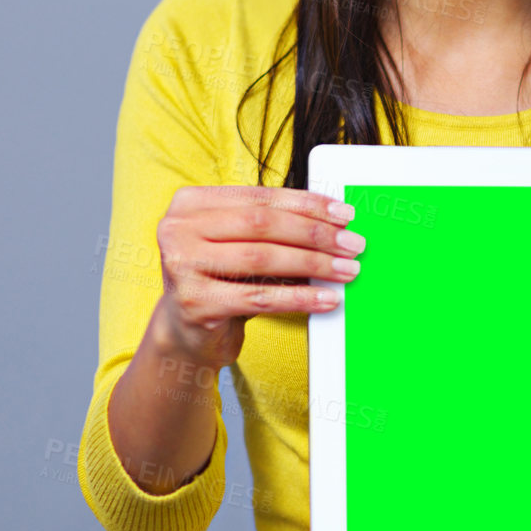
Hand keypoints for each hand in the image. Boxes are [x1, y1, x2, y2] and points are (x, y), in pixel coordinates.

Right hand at [152, 184, 365, 372]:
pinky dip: (299, 298)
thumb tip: (335, 224)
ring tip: (346, 270)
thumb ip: (272, 227)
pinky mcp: (195, 302)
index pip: (260, 197)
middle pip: (262, 224)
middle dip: (315, 234)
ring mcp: (182, 265)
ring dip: (313, 264)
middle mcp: (178, 229)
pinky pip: (259, 297)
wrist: (185, 332)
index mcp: (191, 203)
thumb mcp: (239, 245)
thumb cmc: (222, 281)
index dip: (307, 204)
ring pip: (262, 258)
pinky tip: (326, 299)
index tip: (344, 214)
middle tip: (353, 245)